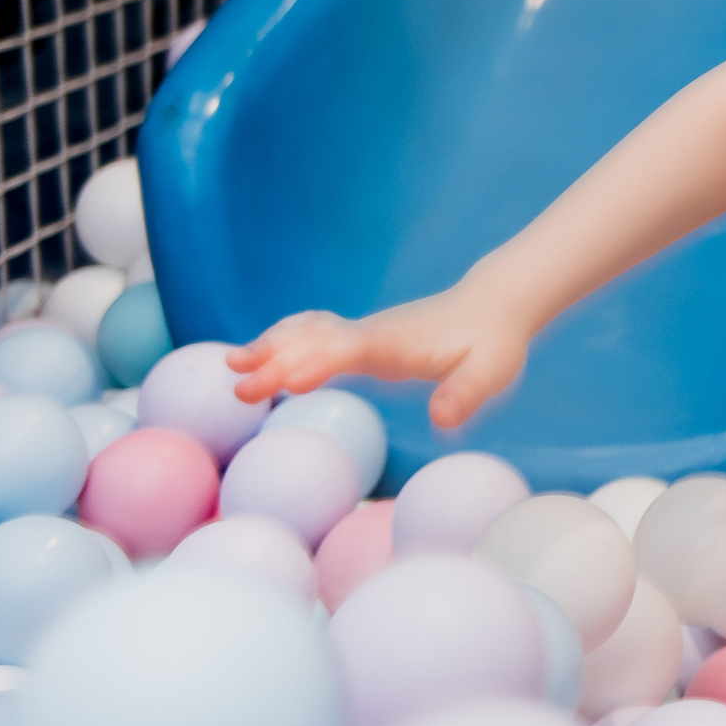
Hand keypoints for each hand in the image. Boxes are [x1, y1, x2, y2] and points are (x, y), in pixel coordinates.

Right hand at [226, 281, 530, 429]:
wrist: (494, 305)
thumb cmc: (493, 342)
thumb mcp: (491, 371)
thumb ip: (466, 394)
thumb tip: (442, 420)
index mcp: (401, 342)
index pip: (354, 348)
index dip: (323, 361)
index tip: (291, 380)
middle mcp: (376, 332)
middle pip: (319, 341)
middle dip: (280, 362)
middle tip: (242, 390)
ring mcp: (365, 330)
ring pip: (311, 331)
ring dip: (272, 345)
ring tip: (232, 365)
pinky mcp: (362, 335)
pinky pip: (315, 331)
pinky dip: (283, 338)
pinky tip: (257, 354)